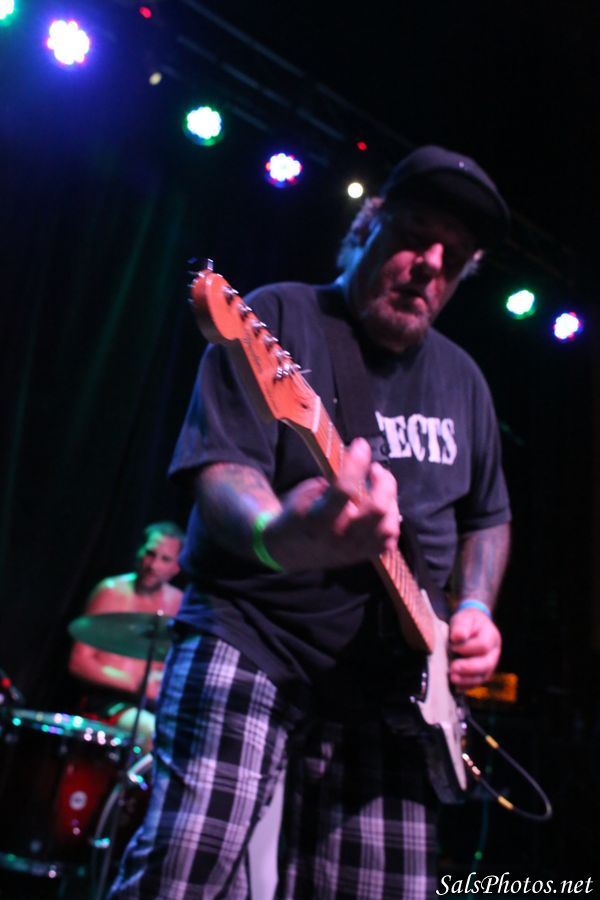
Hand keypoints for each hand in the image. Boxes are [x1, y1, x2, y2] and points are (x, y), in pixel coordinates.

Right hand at [265, 437, 399, 570]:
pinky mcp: (363, 556)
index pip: (346, 488)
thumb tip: (359, 462)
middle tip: (376, 469)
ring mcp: (353, 551)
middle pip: (377, 508)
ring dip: (390, 501)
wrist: (289, 550)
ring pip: (389, 526)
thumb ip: (334, 481)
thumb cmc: (298, 514)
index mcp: (318, 520)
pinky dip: (391, 520)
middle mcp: (339, 538)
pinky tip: (383, 508)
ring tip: (380, 488)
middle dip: (383, 482)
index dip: (357, 462)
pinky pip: (389, 539)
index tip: (360, 444)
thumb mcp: (306, 493)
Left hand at [448, 608, 500, 688]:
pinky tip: (457, 687)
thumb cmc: (467, 621)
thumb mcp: (464, 617)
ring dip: (467, 680)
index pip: (482, 645)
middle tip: (452, 669)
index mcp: (491, 636)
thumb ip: (461, 626)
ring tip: (452, 679)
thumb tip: (457, 637)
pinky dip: (467, 686)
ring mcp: (491, 664)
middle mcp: (494, 652)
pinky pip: (478, 682)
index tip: (452, 646)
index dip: (467, 648)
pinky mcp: (483, 673)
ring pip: (483, 676)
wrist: (474, 626)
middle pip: (486, 664)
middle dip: (468, 668)